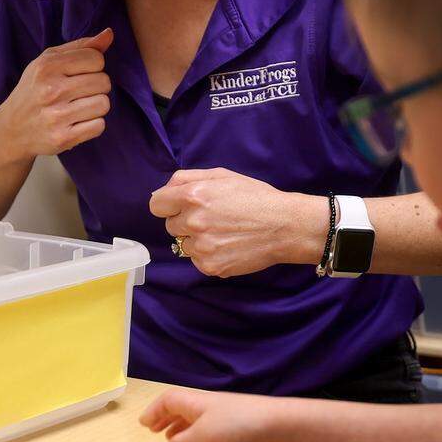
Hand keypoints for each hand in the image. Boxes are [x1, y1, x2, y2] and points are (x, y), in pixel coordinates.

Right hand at [0, 28, 113, 159]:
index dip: (93, 66)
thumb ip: (80, 47)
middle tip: (78, 93)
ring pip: (104, 104)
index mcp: (47, 66)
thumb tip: (109, 33)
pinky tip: (77, 123)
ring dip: (96, 106)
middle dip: (96, 87)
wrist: (11, 130)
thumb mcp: (48, 61)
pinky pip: (99, 126)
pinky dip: (93, 125)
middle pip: (104, 81)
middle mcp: (51, 90)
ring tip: (78, 107)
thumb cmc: (35, 90)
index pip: (96, 58)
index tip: (79, 74)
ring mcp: (57, 116)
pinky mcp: (63, 138)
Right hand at [140, 388, 286, 441]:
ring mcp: (222, 418)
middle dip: (164, 418)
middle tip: (152, 432)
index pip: (169, 400)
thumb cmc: (238, 425)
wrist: (277, 426)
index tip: (143, 424)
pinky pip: (205, 431)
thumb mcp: (203, 436)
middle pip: (180, 408)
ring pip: (193, 420)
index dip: (154, 410)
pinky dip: (194, 438)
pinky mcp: (234, 430)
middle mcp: (207, 407)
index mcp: (197, 403)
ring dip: (178, 429)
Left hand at [149, 168, 326, 276]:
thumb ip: (186, 179)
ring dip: (198, 240)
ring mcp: (201, 247)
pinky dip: (209, 255)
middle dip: (186, 222)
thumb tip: (161, 191)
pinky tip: (229, 245)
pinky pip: (197, 260)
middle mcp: (193, 222)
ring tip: (224, 232)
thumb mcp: (222, 175)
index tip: (180, 207)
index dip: (168, 205)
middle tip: (213, 218)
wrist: (284, 226)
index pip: (156, 205)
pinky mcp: (210, 266)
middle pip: (170, 226)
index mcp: (193, 195)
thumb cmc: (255, 197)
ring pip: (184, 245)